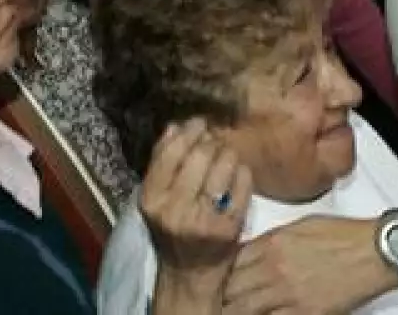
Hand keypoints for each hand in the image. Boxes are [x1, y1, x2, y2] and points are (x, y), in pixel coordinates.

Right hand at [141, 120, 250, 303]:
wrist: (190, 273)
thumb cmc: (173, 227)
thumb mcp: (157, 197)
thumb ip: (162, 161)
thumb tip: (175, 125)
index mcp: (152, 199)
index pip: (172, 152)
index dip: (190, 131)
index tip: (200, 125)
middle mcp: (175, 210)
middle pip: (202, 153)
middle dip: (212, 142)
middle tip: (215, 144)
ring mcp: (204, 219)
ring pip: (226, 162)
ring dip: (229, 154)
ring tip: (226, 160)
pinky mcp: (230, 226)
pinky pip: (244, 181)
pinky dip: (244, 173)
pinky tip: (237, 177)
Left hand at [224, 215, 383, 314]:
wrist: (375, 252)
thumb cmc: (342, 236)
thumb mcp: (301, 226)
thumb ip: (270, 241)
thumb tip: (248, 252)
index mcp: (272, 244)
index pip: (229, 262)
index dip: (218, 273)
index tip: (213, 279)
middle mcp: (274, 269)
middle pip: (230, 288)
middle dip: (221, 296)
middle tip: (214, 301)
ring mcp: (287, 295)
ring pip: (243, 310)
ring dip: (234, 311)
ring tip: (229, 312)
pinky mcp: (304, 314)